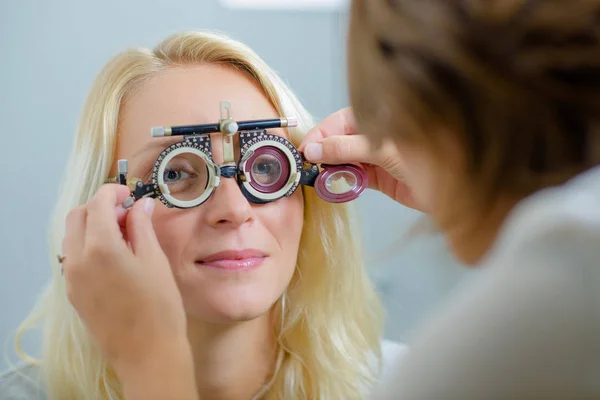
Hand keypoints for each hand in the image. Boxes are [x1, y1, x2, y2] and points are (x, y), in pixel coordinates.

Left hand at [61, 184, 196, 398]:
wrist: (147, 353)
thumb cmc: (160, 305)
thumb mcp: (155, 260)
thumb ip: (142, 227)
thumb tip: (140, 205)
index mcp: (100, 246)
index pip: (97, 204)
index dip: (113, 192)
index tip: (131, 195)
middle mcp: (77, 259)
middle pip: (77, 216)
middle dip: (99, 207)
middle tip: (127, 214)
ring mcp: (72, 278)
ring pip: (72, 237)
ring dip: (92, 226)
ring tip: (123, 236)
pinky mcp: (74, 293)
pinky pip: (74, 258)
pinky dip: (89, 246)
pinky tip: (114, 258)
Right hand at [299, 107, 419, 209]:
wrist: (453, 188)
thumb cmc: (425, 158)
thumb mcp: (382, 150)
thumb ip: (346, 148)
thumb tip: (314, 150)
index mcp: (371, 118)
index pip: (334, 124)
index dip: (317, 137)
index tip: (303, 154)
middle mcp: (369, 135)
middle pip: (334, 142)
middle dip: (320, 154)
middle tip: (307, 169)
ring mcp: (372, 156)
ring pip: (339, 160)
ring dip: (329, 169)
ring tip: (320, 179)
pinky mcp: (375, 177)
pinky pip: (349, 176)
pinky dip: (340, 181)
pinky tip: (334, 184)